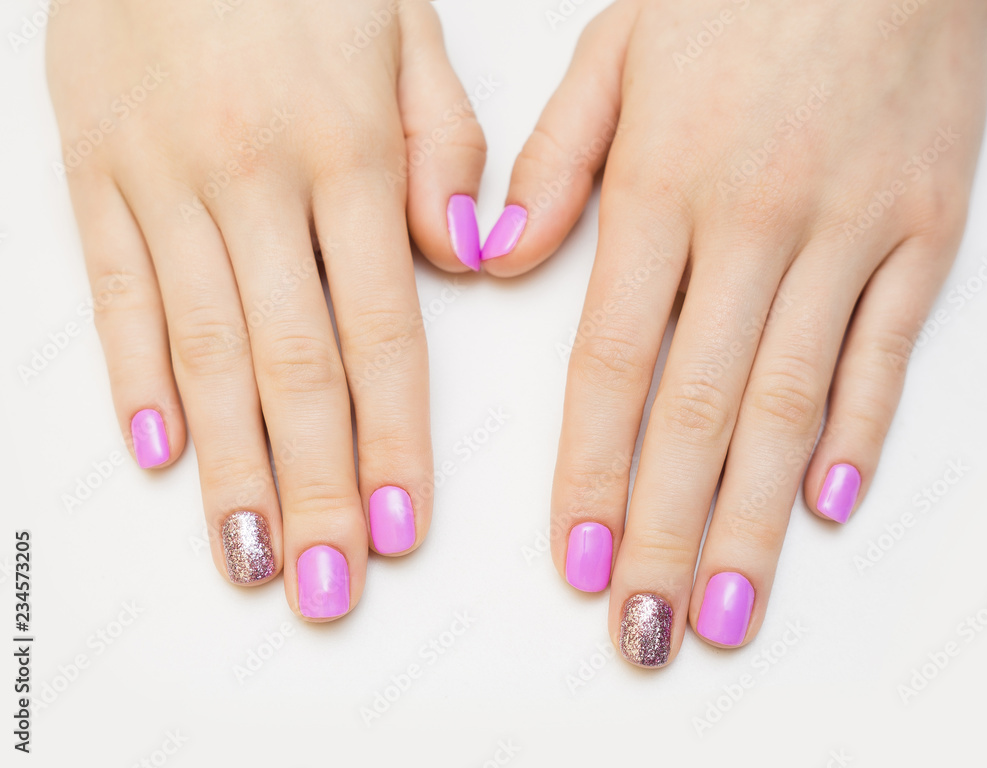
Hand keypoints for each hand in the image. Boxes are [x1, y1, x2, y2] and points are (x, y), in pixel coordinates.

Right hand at [47, 0, 486, 618]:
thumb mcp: (403, 26)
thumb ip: (442, 146)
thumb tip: (467, 259)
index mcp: (344, 149)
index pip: (381, 331)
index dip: (392, 440)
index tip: (401, 530)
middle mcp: (251, 178)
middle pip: (291, 366)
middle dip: (313, 488)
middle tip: (325, 587)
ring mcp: (162, 178)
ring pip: (201, 350)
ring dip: (227, 466)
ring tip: (248, 557)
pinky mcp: (92, 169)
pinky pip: (115, 291)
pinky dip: (134, 377)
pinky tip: (156, 455)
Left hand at [488, 0, 986, 663]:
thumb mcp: (619, 48)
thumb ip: (555, 163)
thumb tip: (495, 259)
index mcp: (662, 188)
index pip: (611, 364)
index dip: (589, 473)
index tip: (575, 562)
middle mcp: (754, 225)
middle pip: (698, 411)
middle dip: (664, 533)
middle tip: (644, 631)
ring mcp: (848, 233)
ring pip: (791, 404)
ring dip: (753, 518)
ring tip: (723, 608)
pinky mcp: (924, 230)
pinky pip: (886, 350)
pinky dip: (860, 431)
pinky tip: (827, 508)